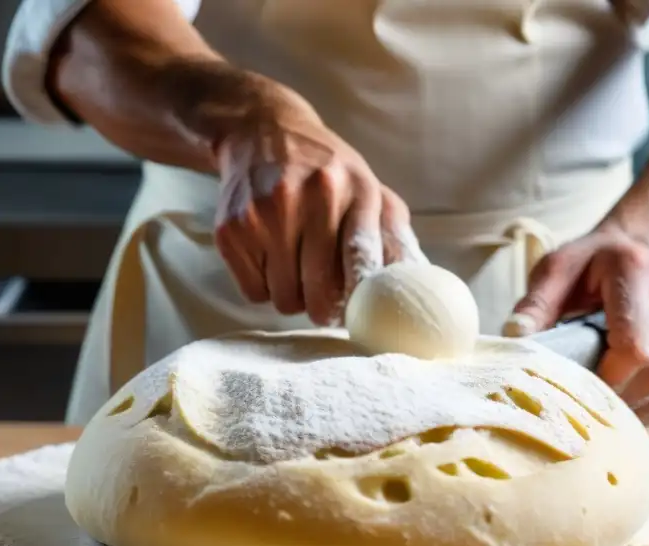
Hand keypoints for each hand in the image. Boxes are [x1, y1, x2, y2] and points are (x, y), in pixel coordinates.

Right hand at [213, 91, 416, 325]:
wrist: (261, 131)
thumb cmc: (326, 171)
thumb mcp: (368, 188)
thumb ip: (393, 235)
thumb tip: (417, 283)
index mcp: (354, 188)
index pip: (361, 258)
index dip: (361, 296)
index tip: (361, 311)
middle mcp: (310, 198)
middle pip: (320, 293)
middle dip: (325, 306)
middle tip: (326, 299)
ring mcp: (265, 213)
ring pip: (285, 299)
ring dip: (294, 295)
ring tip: (297, 267)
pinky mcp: (231, 229)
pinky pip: (254, 292)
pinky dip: (264, 287)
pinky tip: (271, 258)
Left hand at [506, 226, 648, 423]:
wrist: (642, 239)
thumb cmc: (591, 264)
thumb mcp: (556, 269)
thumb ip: (535, 304)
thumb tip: (516, 340)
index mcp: (632, 268)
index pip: (635, 348)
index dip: (608, 384)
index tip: (581, 396)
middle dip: (628, 405)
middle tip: (597, 414)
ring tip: (620, 413)